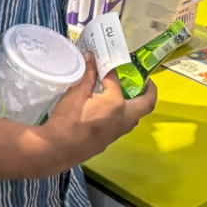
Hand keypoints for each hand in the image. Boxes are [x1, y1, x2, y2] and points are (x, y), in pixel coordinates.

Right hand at [41, 55, 156, 168]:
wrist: (57, 150)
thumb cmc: (66, 121)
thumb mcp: (75, 94)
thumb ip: (87, 74)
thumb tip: (91, 56)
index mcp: (116, 104)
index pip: (116, 80)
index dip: (109, 69)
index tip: (102, 62)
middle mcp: (124, 119)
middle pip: (147, 104)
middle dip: (149, 91)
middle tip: (144, 80)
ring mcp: (119, 132)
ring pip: (136, 116)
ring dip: (137, 103)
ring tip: (128, 91)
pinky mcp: (111, 140)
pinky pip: (125, 123)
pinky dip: (125, 112)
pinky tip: (110, 107)